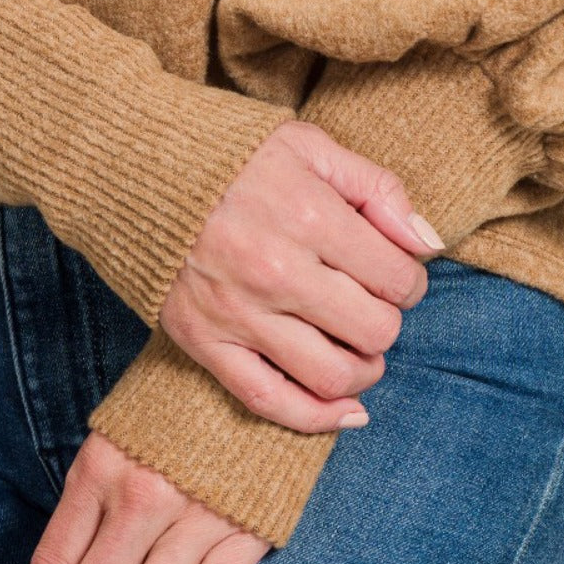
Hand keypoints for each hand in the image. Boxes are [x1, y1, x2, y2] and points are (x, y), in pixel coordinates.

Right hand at [159, 118, 442, 433]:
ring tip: (358, 349)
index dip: (409, 279)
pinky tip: (347, 410)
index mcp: (307, 214)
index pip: (397, 277)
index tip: (393, 272)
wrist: (136, 168)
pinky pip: (269, 401)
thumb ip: (376, 188)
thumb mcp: (309, 145)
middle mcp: (275, 270)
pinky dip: (317, 418)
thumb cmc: (231, 154)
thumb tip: (427, 243)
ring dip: (363, 370)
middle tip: (372, 304)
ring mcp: (237, 312)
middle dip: (386, 321)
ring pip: (332, 375)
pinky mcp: (204, 341)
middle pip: (374, 330)